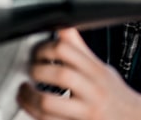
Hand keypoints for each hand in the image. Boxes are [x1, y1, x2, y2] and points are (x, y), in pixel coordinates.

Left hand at [16, 28, 140, 119]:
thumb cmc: (116, 95)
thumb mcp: (101, 68)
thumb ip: (80, 51)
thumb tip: (63, 28)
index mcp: (96, 71)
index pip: (66, 49)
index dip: (44, 48)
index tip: (36, 52)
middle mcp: (93, 90)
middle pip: (59, 74)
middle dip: (37, 70)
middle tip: (29, 70)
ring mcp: (86, 112)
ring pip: (49, 103)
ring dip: (29, 97)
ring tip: (24, 91)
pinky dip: (35, 114)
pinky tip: (31, 108)